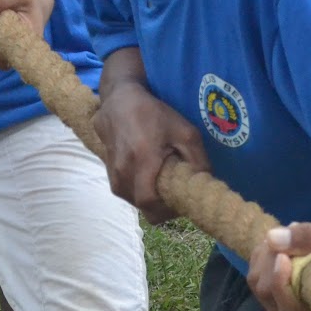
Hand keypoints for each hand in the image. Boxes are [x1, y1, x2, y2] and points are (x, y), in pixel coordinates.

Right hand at [92, 81, 210, 223]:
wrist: (119, 99)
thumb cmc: (154, 113)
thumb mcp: (185, 132)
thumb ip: (198, 160)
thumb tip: (204, 185)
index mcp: (142, 160)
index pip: (149, 203)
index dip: (166, 211)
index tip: (180, 203)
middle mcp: (122, 169)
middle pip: (140, 205)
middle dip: (159, 207)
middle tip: (173, 194)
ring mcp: (111, 169)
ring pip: (130, 199)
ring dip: (146, 198)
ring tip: (160, 185)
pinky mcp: (106, 167)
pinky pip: (122, 189)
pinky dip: (135, 189)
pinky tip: (146, 176)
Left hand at [247, 220, 310, 310]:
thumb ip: (310, 237)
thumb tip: (272, 238)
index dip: (280, 283)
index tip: (282, 256)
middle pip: (267, 291)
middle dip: (271, 259)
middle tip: (286, 235)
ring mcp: (280, 307)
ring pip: (256, 281)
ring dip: (265, 255)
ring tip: (287, 238)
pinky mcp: (269, 294)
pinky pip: (254, 273)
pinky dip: (261, 255)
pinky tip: (280, 245)